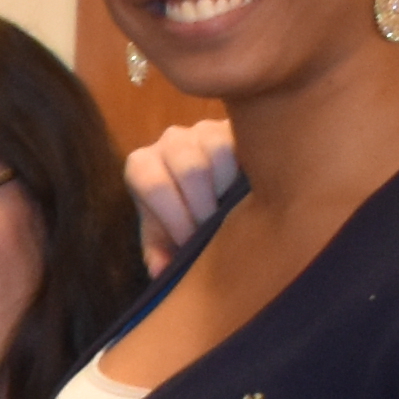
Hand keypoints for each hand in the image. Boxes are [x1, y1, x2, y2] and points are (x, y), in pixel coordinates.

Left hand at [125, 116, 238, 268]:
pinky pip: (247, 141)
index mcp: (143, 165)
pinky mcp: (237, 126)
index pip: (154, 186)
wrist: (212, 186)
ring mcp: (204, 129)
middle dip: (207, 206)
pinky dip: (251, 167)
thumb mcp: (167, 235)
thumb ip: (160, 253)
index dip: (176, 218)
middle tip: (220, 231)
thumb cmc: (183, 214)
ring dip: (230, 186)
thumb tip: (161, 272)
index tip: (191, 242)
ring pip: (221, 150)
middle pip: (190, 168)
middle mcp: (170, 141)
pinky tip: (255, 190)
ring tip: (237, 210)